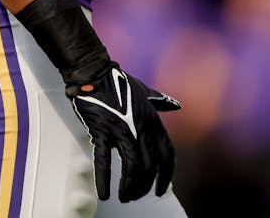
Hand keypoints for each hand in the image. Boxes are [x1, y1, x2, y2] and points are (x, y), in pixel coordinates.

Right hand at [68, 62, 179, 201]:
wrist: (93, 72)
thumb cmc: (118, 82)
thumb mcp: (145, 92)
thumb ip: (161, 101)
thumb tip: (176, 104)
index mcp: (152, 120)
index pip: (167, 154)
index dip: (166, 175)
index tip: (161, 189)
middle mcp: (140, 127)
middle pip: (149, 166)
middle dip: (144, 186)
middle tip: (135, 196)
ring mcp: (121, 130)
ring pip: (132, 166)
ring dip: (129, 186)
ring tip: (124, 196)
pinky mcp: (102, 131)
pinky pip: (104, 161)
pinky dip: (104, 180)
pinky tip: (104, 193)